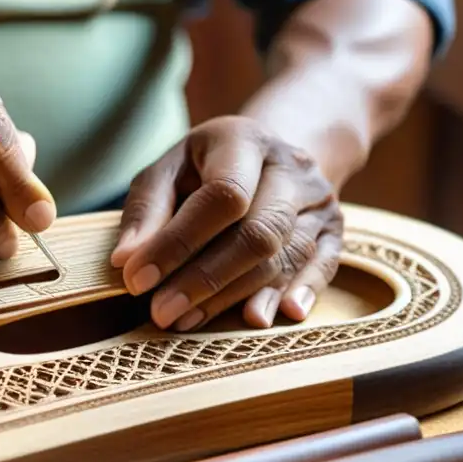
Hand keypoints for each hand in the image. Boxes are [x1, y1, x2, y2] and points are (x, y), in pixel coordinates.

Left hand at [110, 115, 342, 330]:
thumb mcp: (167, 170)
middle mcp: (290, 167)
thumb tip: (126, 262)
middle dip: (205, 279)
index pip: (222, 195)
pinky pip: (322, 268)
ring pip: (284, 257)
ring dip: (233, 297)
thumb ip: (146, 211)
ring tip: (187, 322)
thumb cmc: (205, 168)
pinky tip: (261, 319)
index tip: (138, 280)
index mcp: (244, 140)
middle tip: (162, 314)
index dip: (179, 242)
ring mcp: (319, 199)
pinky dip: (293, 295)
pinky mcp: (336, 230)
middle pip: (258, 232)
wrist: (269, 155)